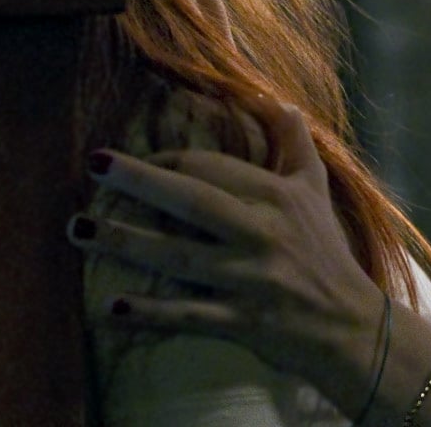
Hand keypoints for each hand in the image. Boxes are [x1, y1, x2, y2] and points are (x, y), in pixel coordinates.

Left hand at [68, 98, 387, 411]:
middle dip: (141, 181)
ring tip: (78, 229)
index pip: (213, 167)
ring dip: (125, 243)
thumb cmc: (326, 254)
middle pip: (192, 200)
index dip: (168, 159)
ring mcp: (251, 280)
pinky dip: (150, 313)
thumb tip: (279, 100)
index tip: (132, 160)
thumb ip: (295, 143)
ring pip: (178, 257)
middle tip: (95, 164)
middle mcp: (262, 234)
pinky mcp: (244, 322)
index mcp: (277, 198)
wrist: (352, 329)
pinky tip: (110, 308)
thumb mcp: (316, 191)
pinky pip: (188, 315)